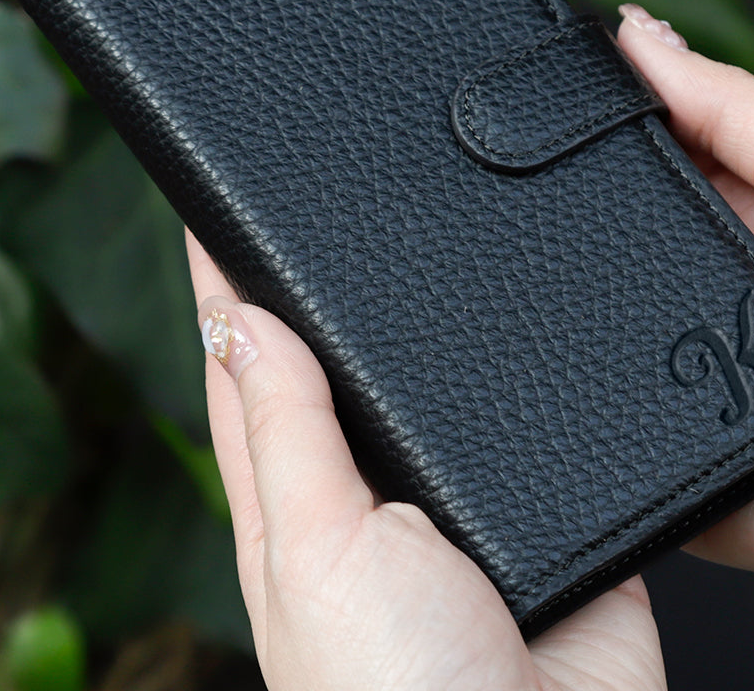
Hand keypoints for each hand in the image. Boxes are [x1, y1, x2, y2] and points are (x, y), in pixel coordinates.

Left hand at [186, 234, 665, 690]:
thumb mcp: (318, 552)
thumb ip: (287, 437)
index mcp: (298, 500)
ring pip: (430, 376)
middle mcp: (369, 488)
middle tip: (318, 201)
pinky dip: (519, 363)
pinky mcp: (536, 497)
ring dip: (425, 319)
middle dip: (323, 286)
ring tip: (416, 235)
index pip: (245, 367)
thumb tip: (240, 323)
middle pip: (335, 360)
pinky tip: (520, 315)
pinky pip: (522, 411)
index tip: (217, 211)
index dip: (226, 288)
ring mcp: (452, 492)